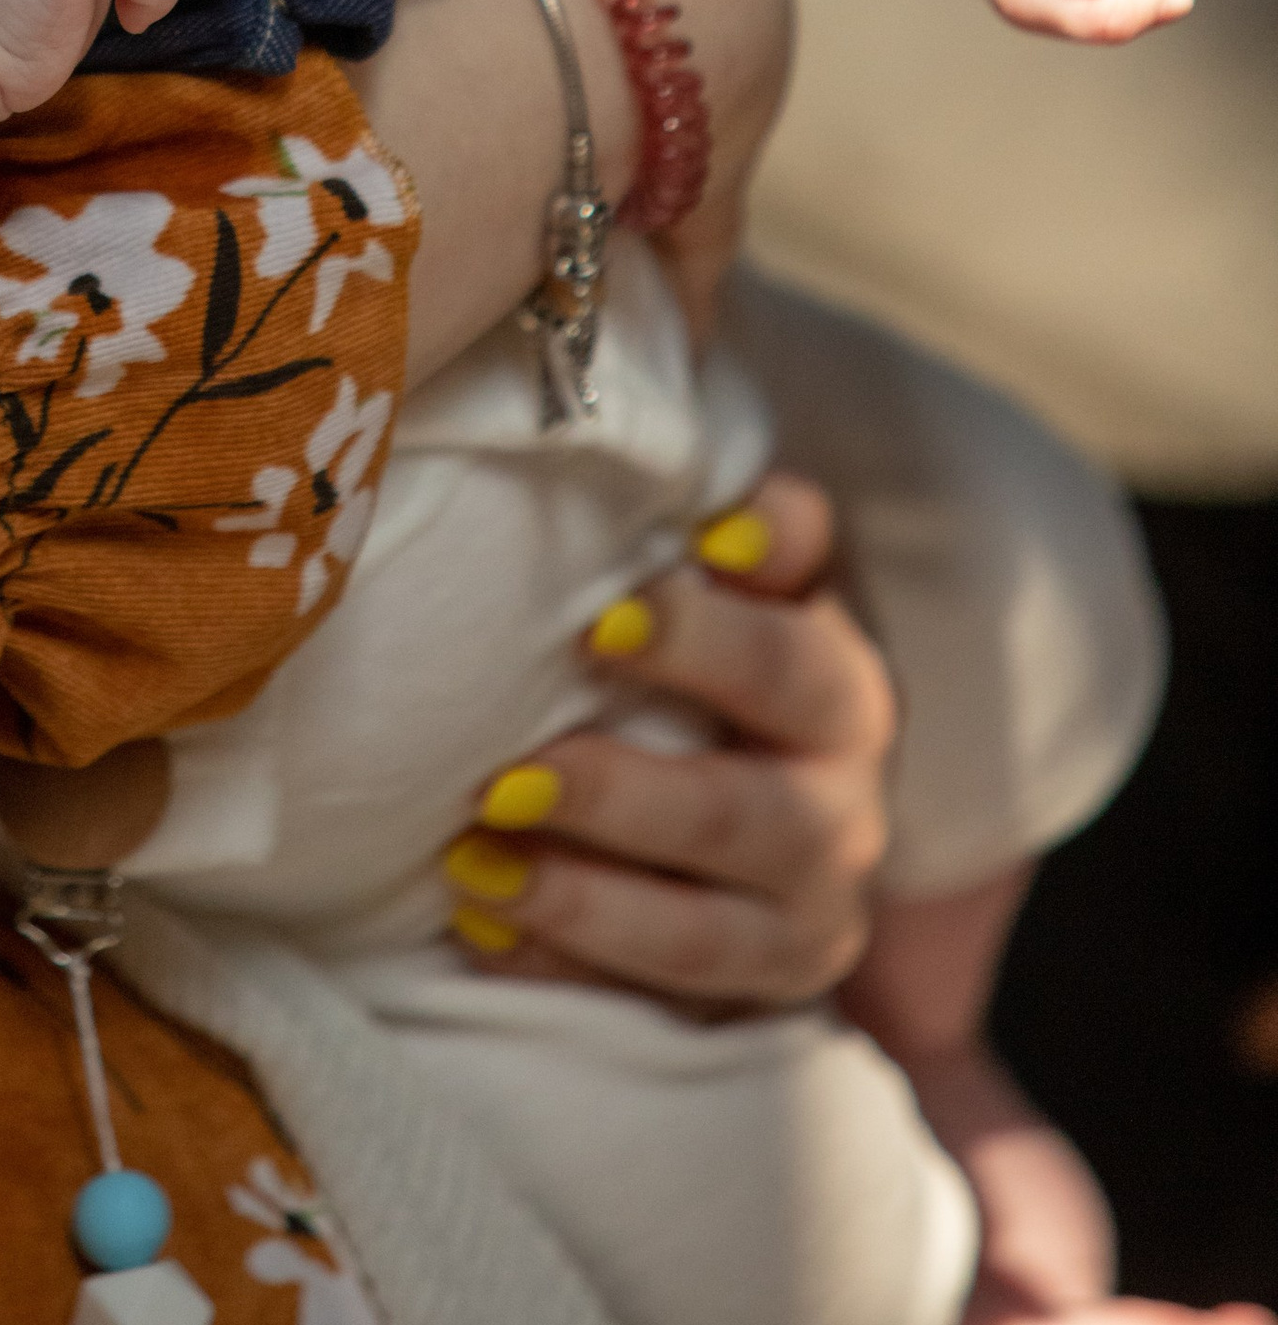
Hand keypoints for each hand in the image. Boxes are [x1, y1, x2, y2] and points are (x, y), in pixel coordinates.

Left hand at [439, 471, 894, 1005]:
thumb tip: (660, 338)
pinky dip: (570, 957)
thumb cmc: (689, 666)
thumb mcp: (699, 581)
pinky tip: (477, 923)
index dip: (736, 580)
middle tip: (515, 769)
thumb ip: (683, 506)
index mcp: (825, 641)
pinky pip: (675, 986)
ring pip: (719, 905)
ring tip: (477, 856)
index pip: (800, 581)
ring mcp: (822, 885)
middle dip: (637, 771)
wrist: (760, 837)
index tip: (632, 589)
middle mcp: (848, 762)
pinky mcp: (780, 976)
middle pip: (758, 772)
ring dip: (589, 888)